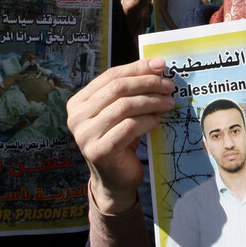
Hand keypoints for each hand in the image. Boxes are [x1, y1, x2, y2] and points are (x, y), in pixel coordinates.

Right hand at [67, 59, 173, 213]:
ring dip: (151, 102)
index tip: (161, 65)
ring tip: (168, 103)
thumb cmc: (120, 141)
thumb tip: (157, 66)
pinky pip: (129, 127)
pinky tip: (157, 121)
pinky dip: (147, 121)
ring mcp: (85, 135)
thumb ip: (130, 91)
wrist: (114, 181)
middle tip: (169, 86)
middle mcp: (76, 117)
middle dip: (147, 84)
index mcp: (78, 102)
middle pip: (117, 88)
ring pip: (124, 106)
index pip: (110, 76)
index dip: (137, 68)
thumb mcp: (121, 112)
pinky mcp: (99, 151)